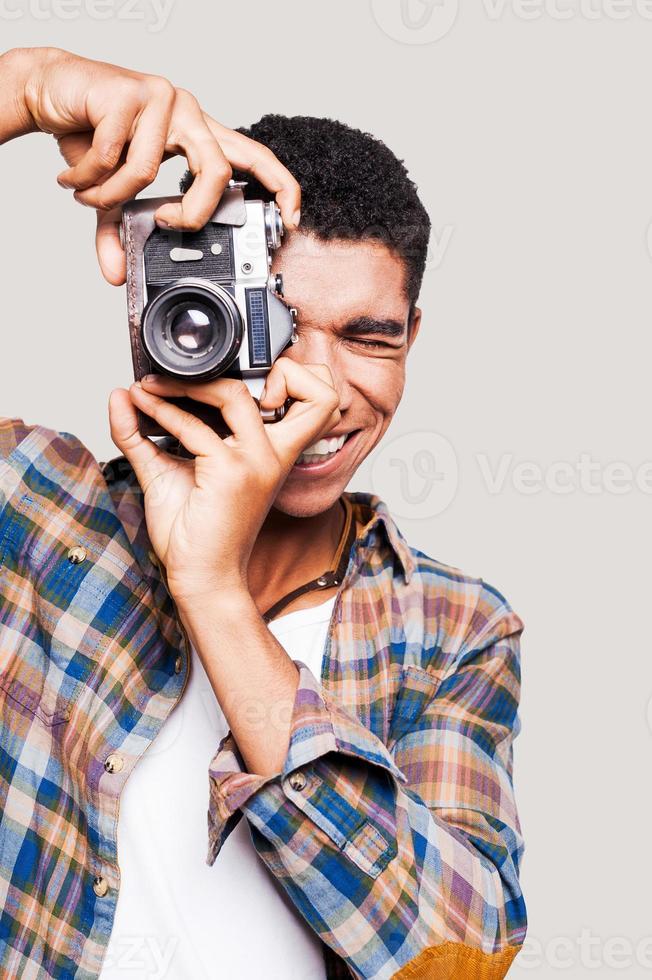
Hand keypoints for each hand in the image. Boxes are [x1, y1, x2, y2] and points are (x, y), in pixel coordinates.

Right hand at [3, 46, 299, 284]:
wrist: (52, 88)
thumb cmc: (94, 131)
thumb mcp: (115, 190)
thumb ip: (122, 229)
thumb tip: (117, 273)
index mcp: (199, 134)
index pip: (254, 157)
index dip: (280, 187)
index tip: (290, 218)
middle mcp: (189, 114)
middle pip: (215, 172)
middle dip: (193, 211)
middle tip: (167, 222)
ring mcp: (162, 99)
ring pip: (149, 169)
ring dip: (109, 194)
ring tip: (89, 193)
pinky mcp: (129, 91)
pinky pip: (113, 155)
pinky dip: (88, 176)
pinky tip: (75, 174)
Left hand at [107, 365, 340, 603]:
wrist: (202, 576)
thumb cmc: (195, 532)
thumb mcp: (166, 470)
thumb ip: (143, 433)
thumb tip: (122, 394)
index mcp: (272, 451)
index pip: (298, 396)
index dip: (262, 376)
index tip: (195, 380)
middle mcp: (273, 453)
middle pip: (274, 381)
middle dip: (218, 371)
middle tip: (166, 378)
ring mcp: (256, 461)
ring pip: (232, 395)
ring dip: (183, 384)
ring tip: (148, 388)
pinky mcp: (232, 472)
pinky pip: (194, 428)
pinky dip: (163, 414)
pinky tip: (142, 412)